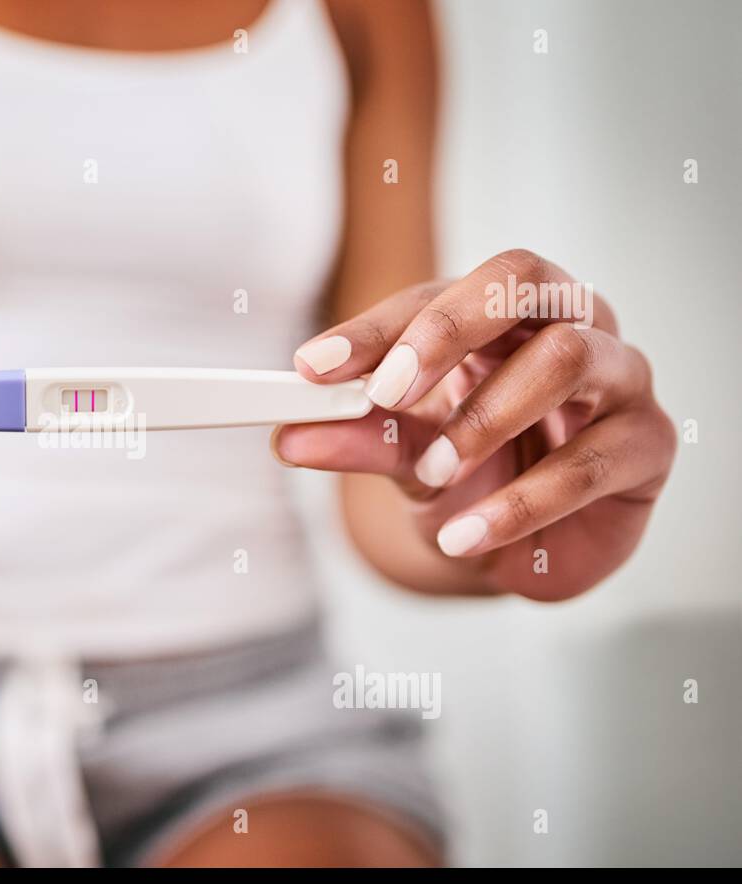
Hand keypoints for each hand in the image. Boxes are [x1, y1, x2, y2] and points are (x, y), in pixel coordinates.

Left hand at [276, 250, 675, 600]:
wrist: (522, 547)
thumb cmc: (471, 475)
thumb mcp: (403, 455)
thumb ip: (356, 437)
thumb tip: (290, 436)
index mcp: (497, 314)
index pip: (436, 295)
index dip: (377, 328)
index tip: (313, 368)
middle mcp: (565, 324)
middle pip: (520, 282)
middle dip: (448, 332)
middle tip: (388, 392)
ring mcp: (617, 377)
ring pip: (565, 357)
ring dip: (485, 419)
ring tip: (435, 473)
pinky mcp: (648, 443)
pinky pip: (589, 461)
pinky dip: (518, 504)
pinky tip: (466, 535)